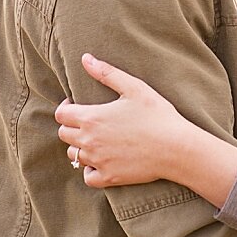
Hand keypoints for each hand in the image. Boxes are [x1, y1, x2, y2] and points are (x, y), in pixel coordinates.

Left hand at [55, 53, 186, 188]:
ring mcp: (98, 161)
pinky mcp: (109, 177)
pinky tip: (101, 160)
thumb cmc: (157, 115)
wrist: (176, 148)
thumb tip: (85, 58)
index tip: (76, 104)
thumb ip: (107, 73)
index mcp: (92, 118)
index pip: (61, 115)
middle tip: (88, 121)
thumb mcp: (134, 87)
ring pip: (74, 155)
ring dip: (80, 146)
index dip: (65, 108)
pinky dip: (90, 170)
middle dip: (71, 126)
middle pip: (64, 135)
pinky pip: (87, 176)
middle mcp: (89, 141)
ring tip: (96, 139)